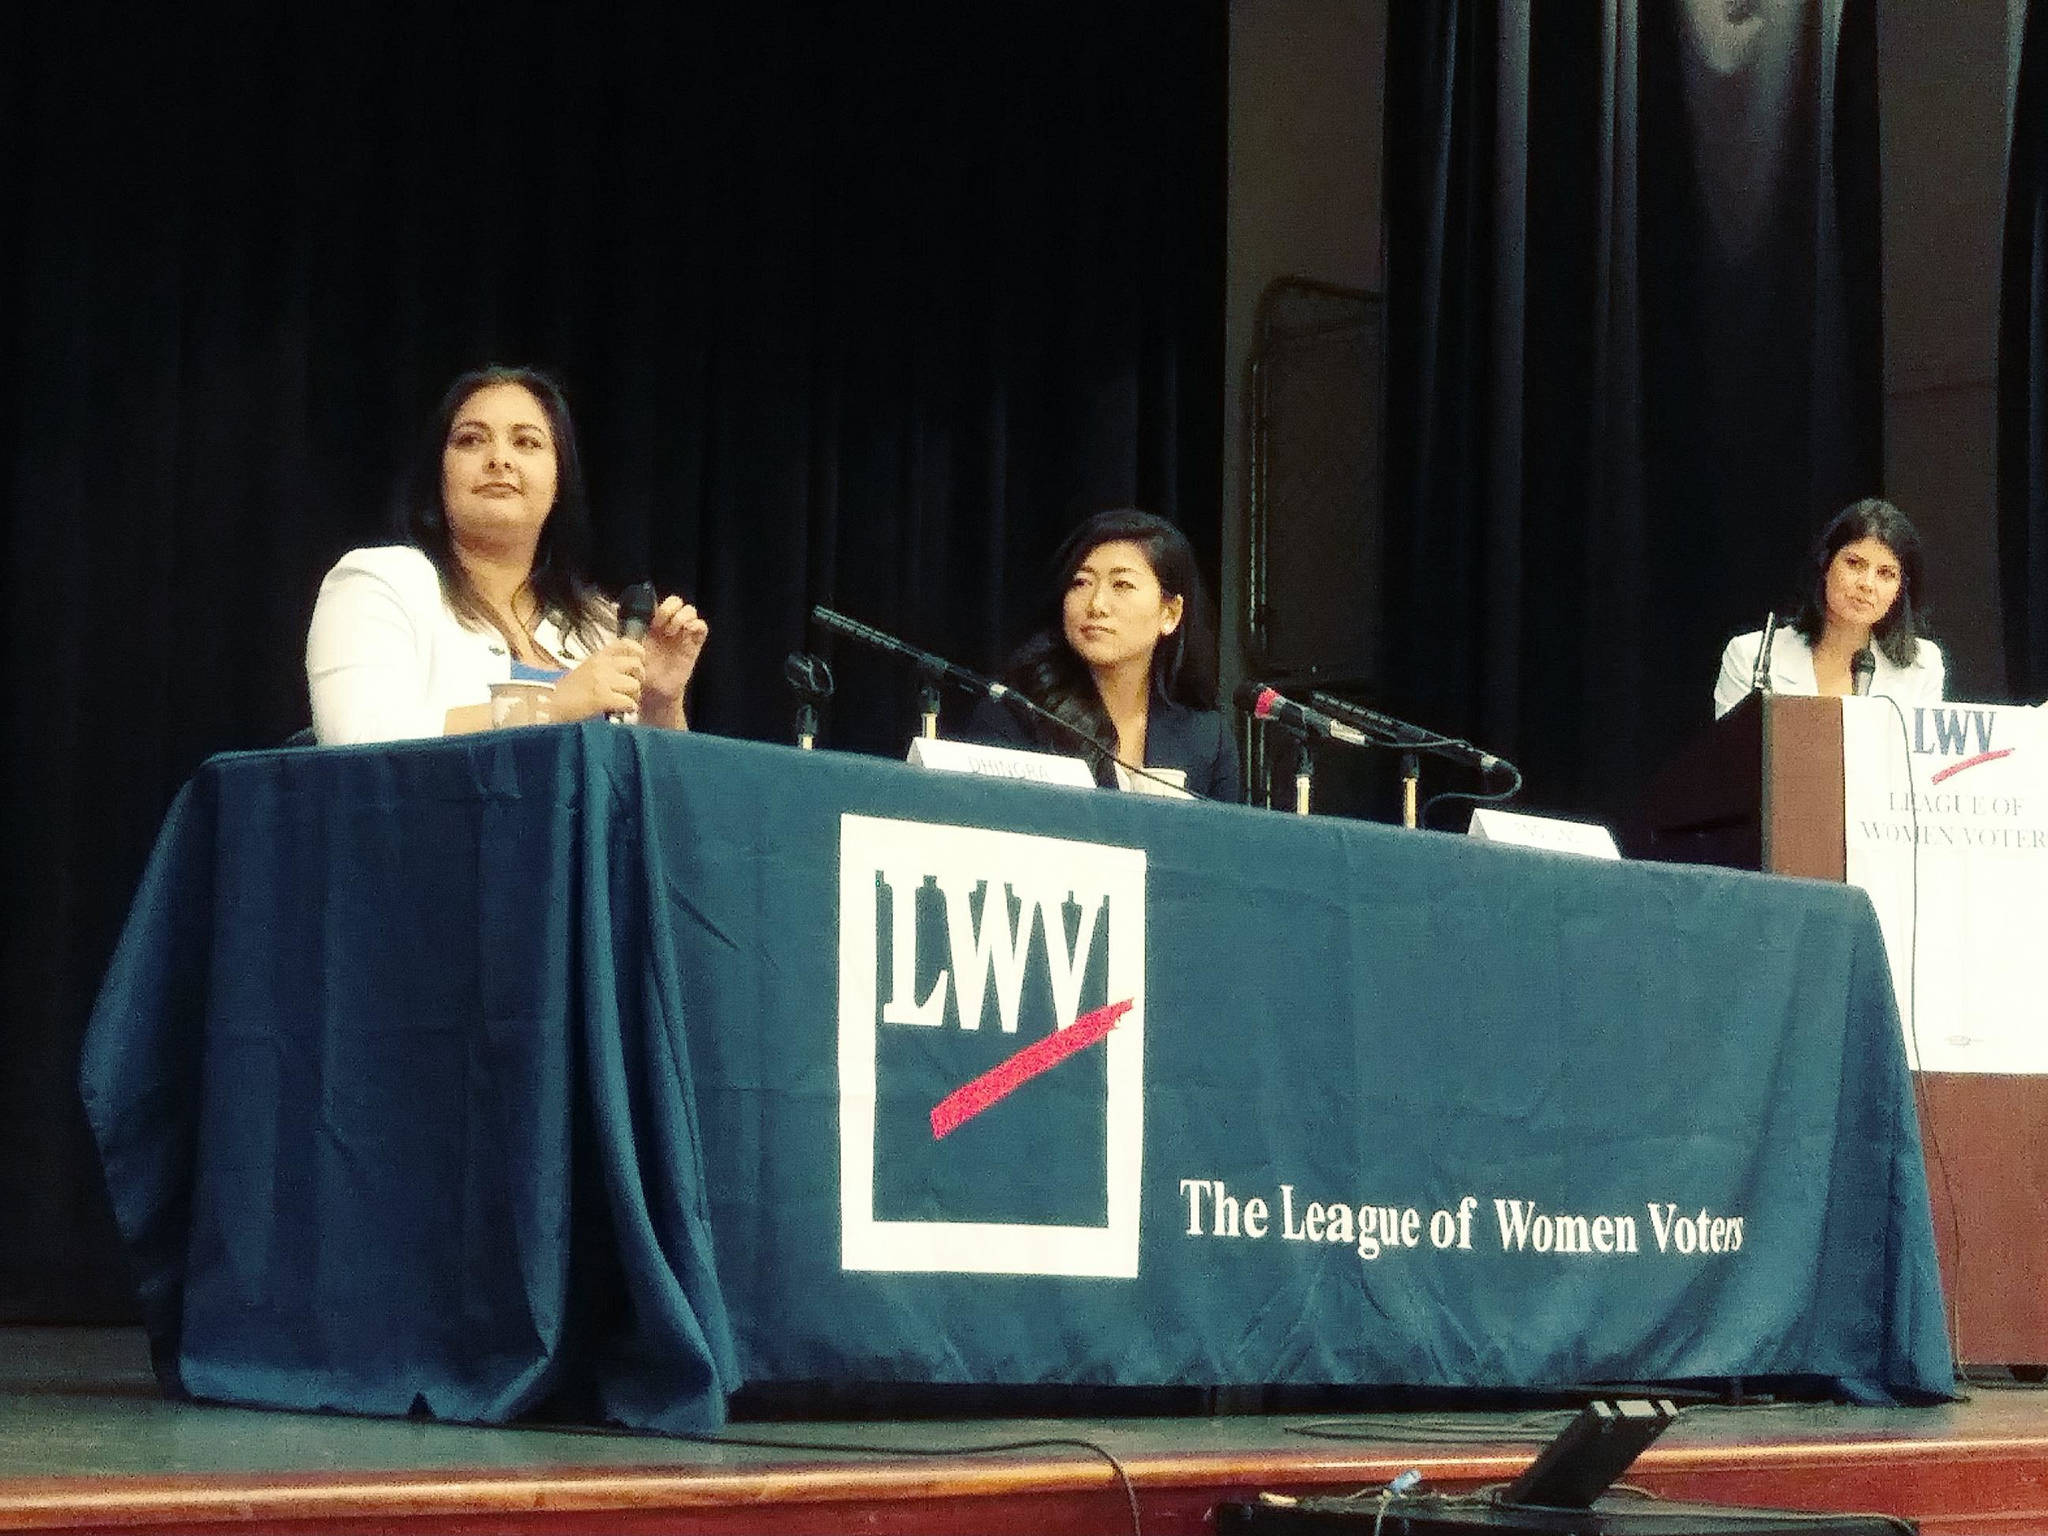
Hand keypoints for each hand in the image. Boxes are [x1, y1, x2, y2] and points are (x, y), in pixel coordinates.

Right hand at [549, 639, 645, 723]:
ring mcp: (602, 680)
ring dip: (633, 697)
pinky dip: (628, 709)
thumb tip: (628, 675)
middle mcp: (601, 665)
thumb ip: (606, 668)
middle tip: (631, 689)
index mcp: (597, 657)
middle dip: (639, 678)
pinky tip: (620, 711)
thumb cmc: (567, 692)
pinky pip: (628, 702)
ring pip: (634, 685)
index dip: (638, 653)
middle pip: (636, 665)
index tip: (638, 664)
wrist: (548, 704)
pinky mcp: (602, 697)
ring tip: (623, 702)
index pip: (625, 644)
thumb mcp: (586, 670)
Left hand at [639, 595, 709, 727]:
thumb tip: (621, 615)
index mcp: (654, 625)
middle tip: (660, 624)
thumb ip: (629, 633)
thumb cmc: (640, 672)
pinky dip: (696, 625)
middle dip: (669, 609)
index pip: (660, 603)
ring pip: (690, 610)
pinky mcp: (694, 644)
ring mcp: (683, 634)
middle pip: (677, 602)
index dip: (657, 606)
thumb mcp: (630, 649)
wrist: (653, 692)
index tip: (650, 620)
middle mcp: (670, 626)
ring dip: (681, 616)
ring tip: (671, 632)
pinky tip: (686, 632)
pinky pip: (701, 627)